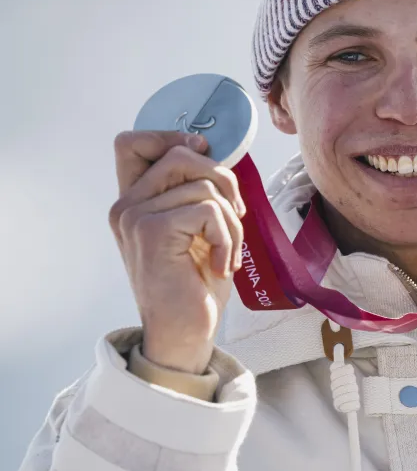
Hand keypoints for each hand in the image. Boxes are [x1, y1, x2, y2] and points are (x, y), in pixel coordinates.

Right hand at [109, 130, 244, 373]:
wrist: (184, 334)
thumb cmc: (194, 286)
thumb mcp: (194, 230)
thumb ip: (192, 193)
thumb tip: (215, 152)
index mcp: (132, 203)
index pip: (133, 142)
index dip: (172, 137)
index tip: (205, 155)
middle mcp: (126, 206)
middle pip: (180, 154)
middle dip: (223, 180)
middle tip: (236, 218)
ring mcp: (136, 217)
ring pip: (203, 185)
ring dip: (231, 221)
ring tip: (228, 253)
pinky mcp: (153, 231)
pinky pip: (209, 210)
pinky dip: (227, 238)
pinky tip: (221, 266)